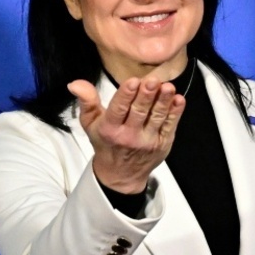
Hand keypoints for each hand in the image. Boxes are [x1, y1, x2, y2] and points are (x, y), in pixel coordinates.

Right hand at [67, 76, 185, 193]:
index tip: (133, 81)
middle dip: (146, 95)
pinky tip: (178, 100)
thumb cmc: (105, 143)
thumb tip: (75, 84)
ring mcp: (148, 141)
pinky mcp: (162, 144)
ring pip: (157, 117)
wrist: (121, 175)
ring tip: (168, 87)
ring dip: (163, 101)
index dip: (126, 95)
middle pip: (139, 112)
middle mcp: (129, 136)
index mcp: (109, 129)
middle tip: (152, 80)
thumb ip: (86, 101)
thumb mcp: (90, 123)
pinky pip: (170, 126)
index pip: (118, 110)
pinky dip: (175, 113)